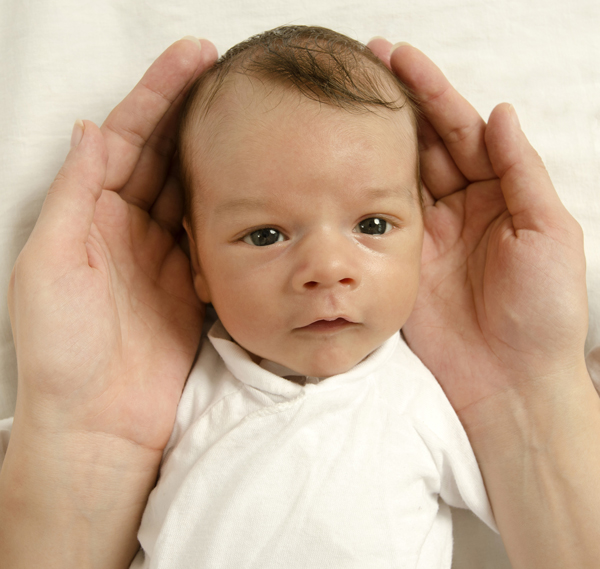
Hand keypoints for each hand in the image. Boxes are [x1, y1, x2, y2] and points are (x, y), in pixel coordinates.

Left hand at [8, 38, 216, 453]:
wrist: (98, 420)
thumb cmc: (63, 349)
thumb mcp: (49, 263)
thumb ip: (75, 196)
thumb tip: (93, 130)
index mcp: (90, 217)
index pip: (129, 140)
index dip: (158, 95)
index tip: (191, 59)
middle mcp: (129, 229)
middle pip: (166, 155)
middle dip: (194, 110)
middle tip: (228, 71)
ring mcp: (164, 256)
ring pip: (193, 189)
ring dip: (216, 151)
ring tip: (245, 115)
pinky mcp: (192, 284)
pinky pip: (214, 233)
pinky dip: (232, 204)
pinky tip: (251, 181)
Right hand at [367, 39, 587, 415]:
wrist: (509, 380)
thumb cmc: (542, 311)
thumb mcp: (549, 231)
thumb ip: (519, 171)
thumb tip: (499, 113)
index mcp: (498, 194)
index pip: (461, 130)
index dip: (432, 92)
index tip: (400, 58)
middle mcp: (457, 208)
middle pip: (423, 144)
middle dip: (395, 104)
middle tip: (362, 65)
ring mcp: (423, 234)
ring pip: (396, 175)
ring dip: (374, 138)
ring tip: (346, 102)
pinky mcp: (396, 261)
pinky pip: (375, 218)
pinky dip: (359, 188)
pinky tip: (341, 161)